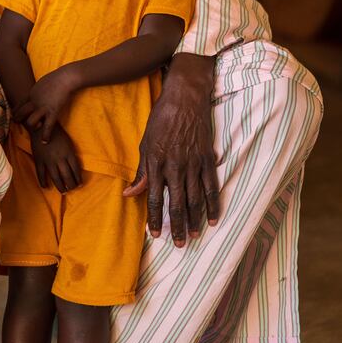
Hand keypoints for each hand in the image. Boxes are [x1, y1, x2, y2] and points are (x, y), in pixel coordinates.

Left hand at [13, 66, 77, 141]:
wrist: (65, 78)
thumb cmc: (56, 78)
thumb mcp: (41, 83)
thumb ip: (36, 90)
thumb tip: (36, 93)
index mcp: (30, 94)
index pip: (18, 105)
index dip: (15, 112)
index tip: (14, 117)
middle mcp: (34, 102)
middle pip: (20, 114)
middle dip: (19, 121)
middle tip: (21, 125)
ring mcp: (42, 108)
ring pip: (30, 122)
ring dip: (32, 127)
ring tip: (36, 129)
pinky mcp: (53, 112)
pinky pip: (47, 126)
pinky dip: (45, 135)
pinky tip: (44, 142)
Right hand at [30, 122, 82, 192]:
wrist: (42, 126)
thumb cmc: (57, 133)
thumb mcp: (68, 143)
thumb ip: (71, 155)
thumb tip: (74, 168)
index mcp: (69, 153)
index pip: (75, 170)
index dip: (78, 179)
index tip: (79, 184)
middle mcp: (60, 159)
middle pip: (67, 176)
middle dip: (71, 185)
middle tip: (72, 189)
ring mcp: (49, 161)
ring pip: (56, 178)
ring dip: (61, 186)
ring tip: (64, 191)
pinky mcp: (39, 160)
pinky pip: (41, 174)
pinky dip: (43, 182)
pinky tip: (46, 187)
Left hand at [123, 54, 218, 245]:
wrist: (185, 98)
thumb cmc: (161, 119)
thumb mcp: (145, 143)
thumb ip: (141, 171)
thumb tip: (129, 193)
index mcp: (156, 163)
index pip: (153, 197)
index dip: (154, 218)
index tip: (155, 235)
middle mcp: (175, 166)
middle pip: (177, 204)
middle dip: (177, 226)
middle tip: (178, 245)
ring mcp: (194, 163)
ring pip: (195, 199)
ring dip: (194, 220)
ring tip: (193, 237)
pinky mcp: (208, 158)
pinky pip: (211, 186)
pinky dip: (212, 204)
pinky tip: (212, 219)